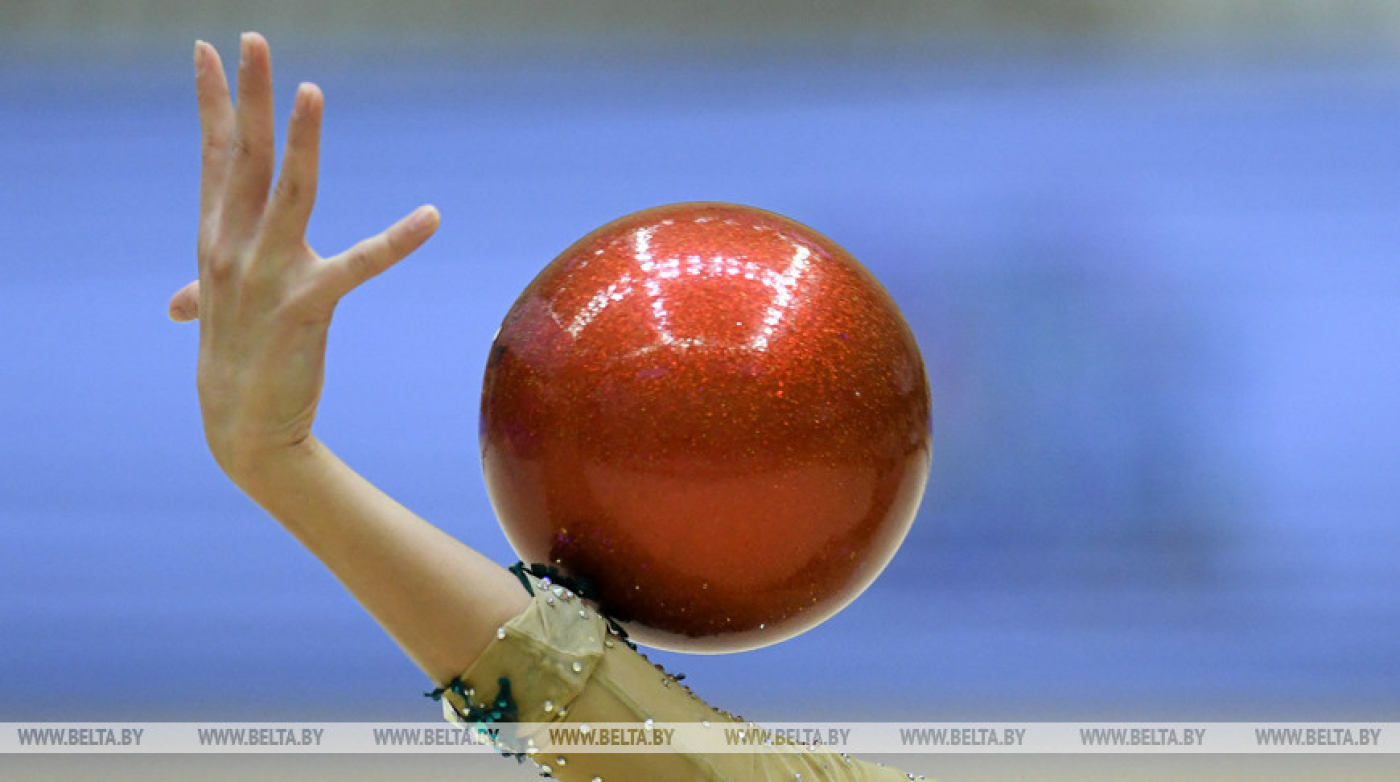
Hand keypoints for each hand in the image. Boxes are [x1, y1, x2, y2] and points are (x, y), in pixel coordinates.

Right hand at [169, 33, 438, 479]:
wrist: (242, 431)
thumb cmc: (235, 361)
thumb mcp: (215, 312)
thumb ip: (201, 286)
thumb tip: (176, 300)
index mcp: (214, 241)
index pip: (214, 157)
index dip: (214, 103)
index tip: (210, 51)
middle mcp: (231, 250)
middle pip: (242, 158)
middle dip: (247, 96)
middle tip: (255, 40)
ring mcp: (266, 277)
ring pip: (289, 194)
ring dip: (299, 142)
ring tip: (311, 92)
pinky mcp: (306, 307)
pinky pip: (359, 265)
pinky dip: (398, 240)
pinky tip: (431, 216)